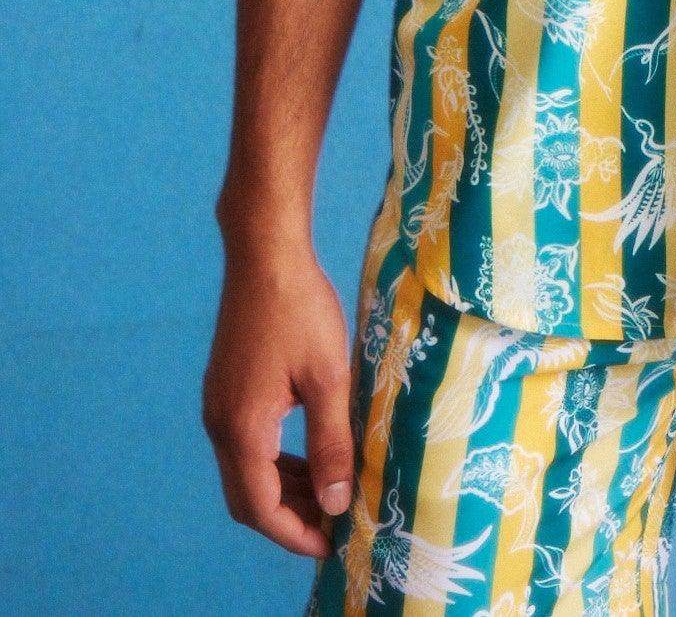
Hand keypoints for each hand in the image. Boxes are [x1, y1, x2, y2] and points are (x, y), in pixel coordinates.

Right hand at [202, 242, 355, 558]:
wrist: (265, 253)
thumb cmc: (300, 310)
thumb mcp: (328, 378)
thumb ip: (331, 444)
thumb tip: (334, 502)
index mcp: (242, 430)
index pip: (260, 509)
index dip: (294, 535)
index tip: (331, 545)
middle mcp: (219, 424)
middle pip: (246, 497)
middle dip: (288, 518)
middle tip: (333, 522)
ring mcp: (218, 404)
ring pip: (244, 471)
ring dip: (281, 489)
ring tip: (327, 491)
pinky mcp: (225, 387)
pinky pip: (244, 444)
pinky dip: (273, 461)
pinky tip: (307, 453)